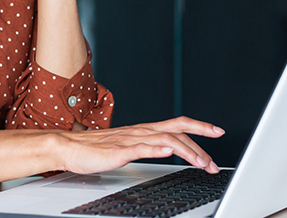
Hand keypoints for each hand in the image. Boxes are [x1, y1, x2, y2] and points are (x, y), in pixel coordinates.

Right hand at [58, 117, 224, 174]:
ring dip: (186, 150)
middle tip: (213, 162)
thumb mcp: (127, 146)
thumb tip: (165, 149)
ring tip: (200, 162)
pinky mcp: (118, 150)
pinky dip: (156, 148)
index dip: (199, 126)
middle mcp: (140, 131)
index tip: (217, 131)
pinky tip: (168, 152)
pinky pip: (140, 148)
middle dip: (200, 145)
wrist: (68, 147)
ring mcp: (130, 139)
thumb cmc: (94, 149)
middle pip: (176, 131)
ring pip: (164, 140)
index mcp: (143, 130)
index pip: (177, 123)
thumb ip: (145, 146)